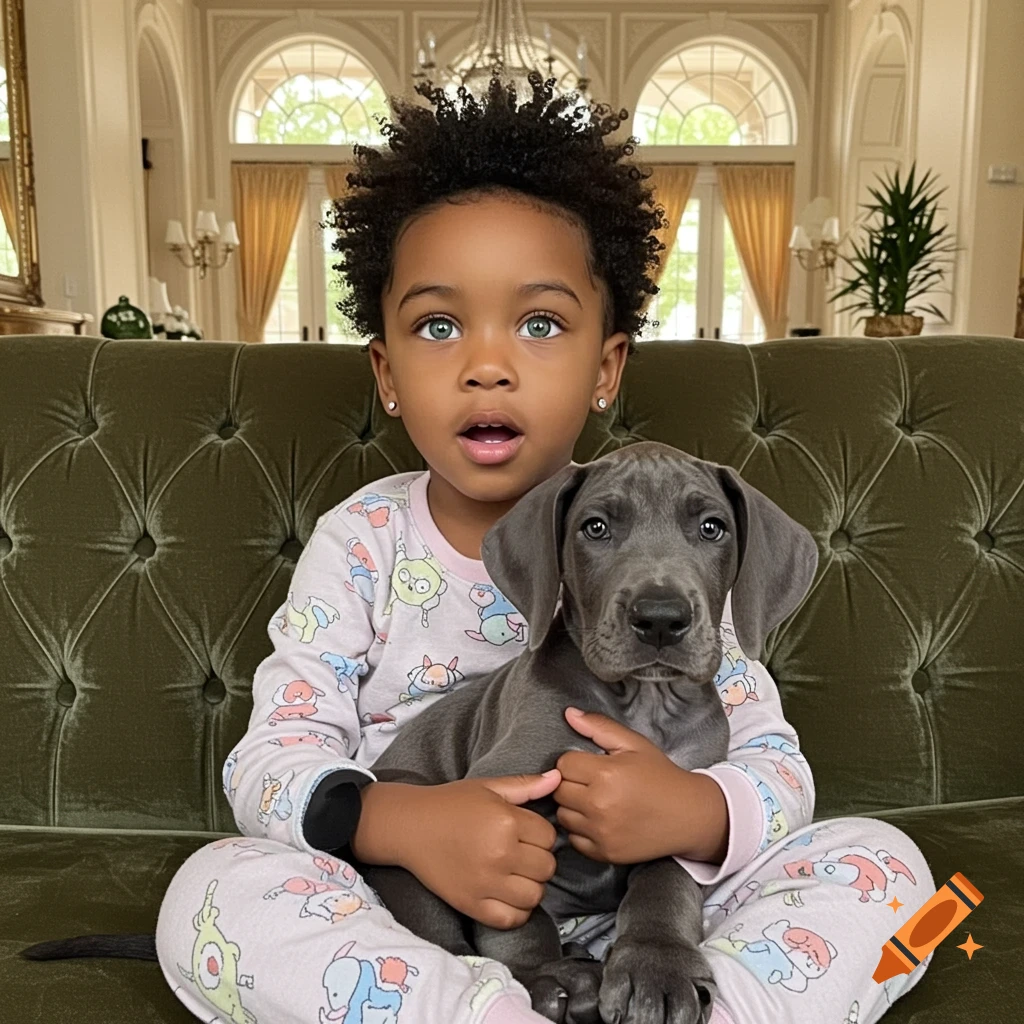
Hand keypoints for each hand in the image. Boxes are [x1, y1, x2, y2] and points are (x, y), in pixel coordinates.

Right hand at [352, 773, 560, 929]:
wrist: (410, 827)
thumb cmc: (450, 804)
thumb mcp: (488, 787)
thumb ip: (526, 785)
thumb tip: (557, 778)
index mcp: (506, 821)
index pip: (549, 837)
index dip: (540, 834)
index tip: (525, 832)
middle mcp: (500, 854)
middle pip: (546, 867)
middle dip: (539, 859)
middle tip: (521, 853)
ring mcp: (486, 883)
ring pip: (535, 896)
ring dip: (531, 885)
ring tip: (515, 874)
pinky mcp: (472, 905)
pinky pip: (512, 919)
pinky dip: (516, 911)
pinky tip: (507, 895)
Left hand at [554, 707, 727, 863]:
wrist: (688, 815)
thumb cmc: (660, 775)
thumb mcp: (634, 744)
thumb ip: (599, 727)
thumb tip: (569, 714)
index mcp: (605, 774)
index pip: (563, 765)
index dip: (575, 762)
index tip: (590, 765)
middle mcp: (599, 805)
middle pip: (559, 791)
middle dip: (572, 784)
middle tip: (593, 782)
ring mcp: (601, 832)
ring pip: (563, 816)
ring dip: (573, 807)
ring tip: (596, 801)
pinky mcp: (605, 853)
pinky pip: (574, 839)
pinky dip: (582, 830)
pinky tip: (600, 820)